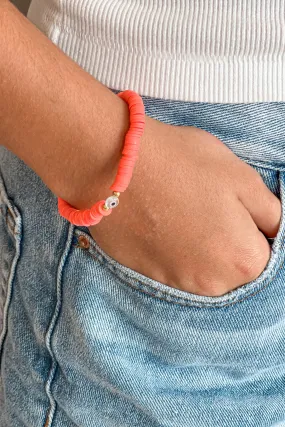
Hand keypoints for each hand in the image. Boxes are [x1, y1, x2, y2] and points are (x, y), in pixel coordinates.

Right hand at [87, 117, 280, 296]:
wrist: (113, 166)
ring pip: (203, 271)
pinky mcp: (147, 276)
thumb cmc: (180, 163)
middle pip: (234, 270)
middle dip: (229, 243)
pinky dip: (174, 252)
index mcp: (243, 260)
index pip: (265, 256)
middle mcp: (211, 284)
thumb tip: (275, 229)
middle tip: (206, 208)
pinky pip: (173, 269)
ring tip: (182, 214)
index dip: (253, 230)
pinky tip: (162, 224)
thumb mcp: (241, 176)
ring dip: (200, 250)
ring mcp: (176, 283)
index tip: (236, 210)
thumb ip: (270, 212)